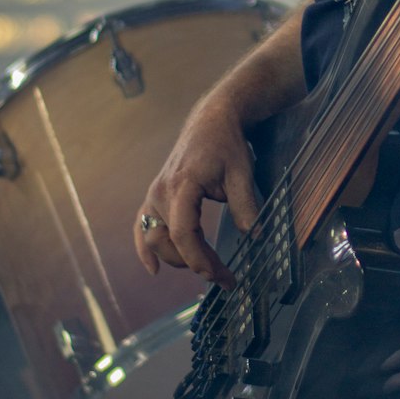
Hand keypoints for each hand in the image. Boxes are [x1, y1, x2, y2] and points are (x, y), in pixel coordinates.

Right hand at [134, 93, 259, 289]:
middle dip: (196, 264)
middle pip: (170, 241)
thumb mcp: (242, 173)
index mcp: (183, 185)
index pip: (184, 233)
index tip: (221, 277)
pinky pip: (142, 227)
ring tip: (207, 267)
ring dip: (178, 258)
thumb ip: (246, 205)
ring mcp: (154, 194)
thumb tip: (257, 236)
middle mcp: (162, 192)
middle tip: (225, 277)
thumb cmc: (227, 145)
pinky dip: (145, 249)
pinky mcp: (154, 196)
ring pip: (155, 239)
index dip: (200, 260)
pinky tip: (154, 269)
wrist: (211, 121)